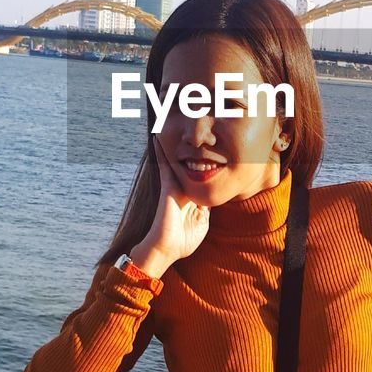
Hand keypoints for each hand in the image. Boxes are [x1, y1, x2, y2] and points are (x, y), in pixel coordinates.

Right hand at [130, 134, 210, 274]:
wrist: (166, 250)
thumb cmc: (183, 240)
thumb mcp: (202, 222)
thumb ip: (206, 208)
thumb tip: (213, 198)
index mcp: (191, 195)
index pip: (198, 174)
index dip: (203, 160)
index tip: (208, 146)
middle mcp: (182, 188)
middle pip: (187, 162)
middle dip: (189, 147)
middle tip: (189, 123)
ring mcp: (173, 187)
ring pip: (175, 160)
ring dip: (174, 145)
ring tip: (170, 122)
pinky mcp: (167, 187)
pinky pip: (163, 166)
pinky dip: (161, 153)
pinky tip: (158, 138)